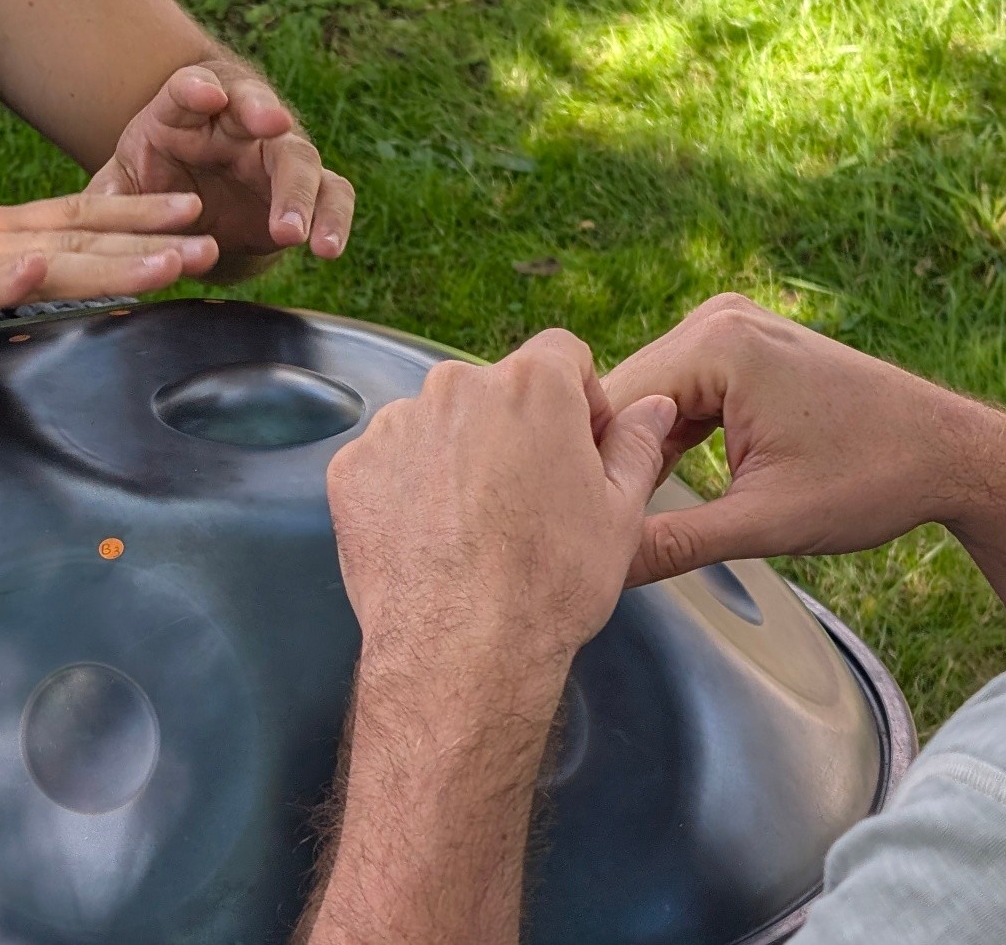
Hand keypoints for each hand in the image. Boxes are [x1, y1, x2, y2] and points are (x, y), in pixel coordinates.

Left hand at [85, 62, 352, 278]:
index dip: (197, 88)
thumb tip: (92, 214)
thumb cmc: (156, 182)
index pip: (190, 87)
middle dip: (264, 113)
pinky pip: (333, 197)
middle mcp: (239, 121)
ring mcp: (277, 153)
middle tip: (275, 123)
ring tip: (291, 232)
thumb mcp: (124, 185)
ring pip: (299, 158)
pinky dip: (334, 221)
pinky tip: (328, 249)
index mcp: (185, 108)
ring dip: (300, 192)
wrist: (195, 212)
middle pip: (257, 108)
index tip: (205, 94)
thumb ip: (109, 195)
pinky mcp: (306, 190)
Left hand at [326, 330, 677, 703]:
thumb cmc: (549, 584)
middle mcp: (457, 388)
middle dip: (512, 431)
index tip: (577, 446)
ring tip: (474, 528)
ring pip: (437, 426)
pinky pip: (389, 463)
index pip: (560, 355)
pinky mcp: (352, 467)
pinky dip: (407, 490)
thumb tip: (652, 410)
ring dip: (457, 458)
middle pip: (494, 391)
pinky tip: (431, 539)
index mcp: (532, 386)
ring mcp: (397, 425)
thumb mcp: (620, 513)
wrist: (463, 650)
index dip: (577, 398)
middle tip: (526, 500)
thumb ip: (635, 444)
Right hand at [602, 293, 985, 585]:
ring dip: (634, 450)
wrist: (953, 453)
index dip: (586, 469)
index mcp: (718, 343)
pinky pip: (680, 389)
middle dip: (608, 459)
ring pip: (648, 396)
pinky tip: (656, 485)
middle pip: (624, 396)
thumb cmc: (873, 481)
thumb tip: (602, 573)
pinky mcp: (743, 342)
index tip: (571, 525)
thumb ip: (673, 544)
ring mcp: (731, 323)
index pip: (611, 406)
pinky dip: (667, 436)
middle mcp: (717, 318)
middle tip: (585, 527)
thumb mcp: (764, 523)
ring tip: (613, 511)